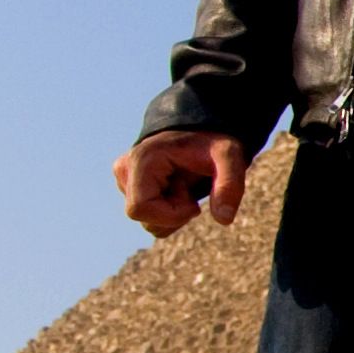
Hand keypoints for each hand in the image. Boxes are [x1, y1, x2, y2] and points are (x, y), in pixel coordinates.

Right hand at [116, 130, 249, 238]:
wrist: (200, 131)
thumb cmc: (213, 143)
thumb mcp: (229, 158)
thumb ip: (229, 185)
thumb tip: (224, 219)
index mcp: (142, 160)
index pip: (139, 209)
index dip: (170, 215)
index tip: (194, 204)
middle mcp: (125, 169)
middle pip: (145, 220)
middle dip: (174, 214)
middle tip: (191, 191)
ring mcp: (124, 177)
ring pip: (147, 221)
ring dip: (173, 212)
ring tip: (185, 186)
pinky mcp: (128, 185)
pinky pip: (148, 216)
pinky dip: (168, 210)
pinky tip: (178, 189)